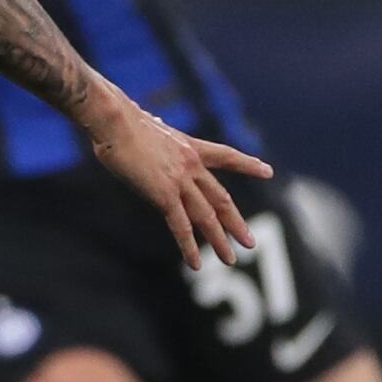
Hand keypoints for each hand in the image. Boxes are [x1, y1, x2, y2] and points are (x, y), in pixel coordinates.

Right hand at [81, 90, 272, 266]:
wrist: (113, 120)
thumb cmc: (118, 118)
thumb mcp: (144, 124)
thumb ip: (153, 130)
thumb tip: (149, 121)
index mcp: (188, 146)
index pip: (226, 156)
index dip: (247, 165)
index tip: (268, 171)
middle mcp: (191, 164)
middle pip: (220, 198)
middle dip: (235, 222)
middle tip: (249, 242)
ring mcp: (180, 180)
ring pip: (206, 216)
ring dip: (219, 241)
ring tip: (230, 260)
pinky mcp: (164, 194)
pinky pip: (181, 226)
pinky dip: (189, 247)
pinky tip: (195, 264)